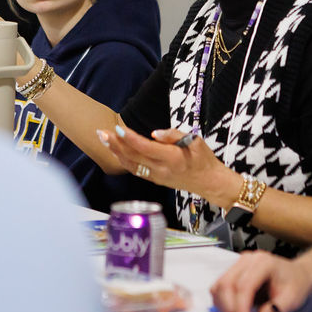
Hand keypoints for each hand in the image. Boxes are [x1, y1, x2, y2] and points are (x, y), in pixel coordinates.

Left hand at [96, 126, 237, 200]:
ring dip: (116, 152)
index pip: (146, 147)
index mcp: (172, 158)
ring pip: (131, 165)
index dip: (130, 138)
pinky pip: (135, 170)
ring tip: (104, 140)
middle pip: (133, 156)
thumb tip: (154, 133)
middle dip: (116, 144)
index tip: (118, 128)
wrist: (209, 182)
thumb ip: (174, 135)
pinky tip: (116, 152)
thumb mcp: (196, 141)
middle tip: (101, 132)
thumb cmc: (204, 159)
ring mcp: (157, 176)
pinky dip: (123, 160)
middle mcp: (161, 169)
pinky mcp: (155, 180)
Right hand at [210, 250, 311, 311]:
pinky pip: (218, 288)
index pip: (245, 285)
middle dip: (230, 309)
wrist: (296, 275)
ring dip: (223, 307)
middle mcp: (247, 260)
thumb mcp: (292, 299)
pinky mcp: (232, 272)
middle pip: (227, 284)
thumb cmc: (295, 284)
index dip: (241, 307)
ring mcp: (238, 265)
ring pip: (219, 286)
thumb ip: (275, 311)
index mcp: (264, 262)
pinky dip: (221, 303)